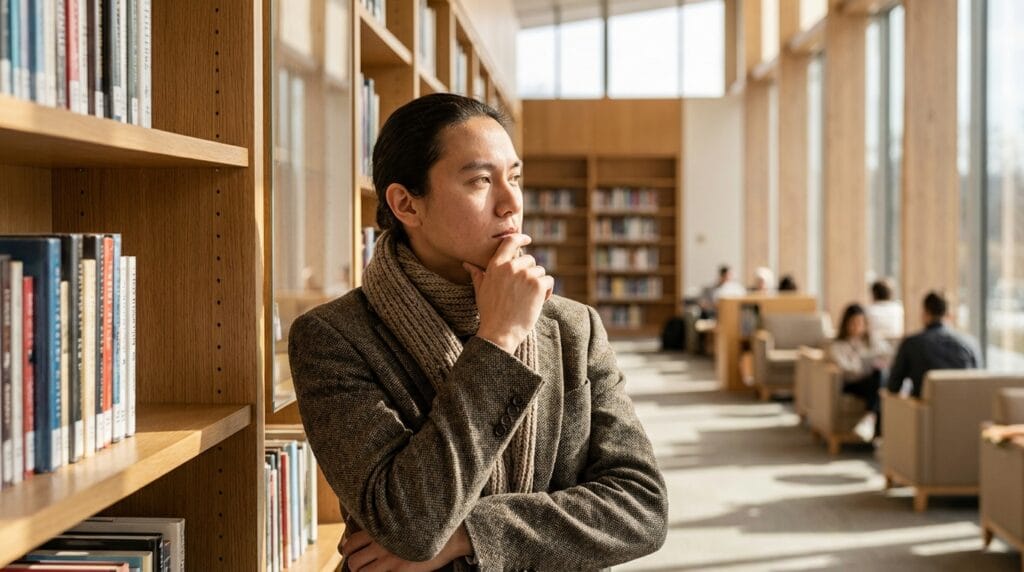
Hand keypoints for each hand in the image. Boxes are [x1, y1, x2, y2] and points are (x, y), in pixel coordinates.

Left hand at [341, 525, 472, 571]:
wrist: (451, 536)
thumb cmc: (429, 525)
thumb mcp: (405, 520)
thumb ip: (389, 525)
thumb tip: (373, 532)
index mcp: (382, 528)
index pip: (351, 541)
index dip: (346, 550)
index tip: (348, 552)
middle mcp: (382, 544)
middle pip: (354, 560)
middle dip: (353, 565)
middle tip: (359, 565)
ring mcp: (390, 560)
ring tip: (369, 570)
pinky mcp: (400, 571)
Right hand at [463, 234, 553, 353]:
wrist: (500, 332)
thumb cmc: (489, 312)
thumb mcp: (480, 290)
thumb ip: (477, 274)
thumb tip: (466, 264)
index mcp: (496, 265)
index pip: (510, 242)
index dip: (520, 238)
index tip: (527, 239)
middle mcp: (511, 267)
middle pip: (529, 259)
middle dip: (530, 273)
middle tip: (523, 291)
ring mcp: (525, 275)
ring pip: (540, 271)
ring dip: (539, 283)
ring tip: (529, 299)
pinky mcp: (538, 285)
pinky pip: (549, 281)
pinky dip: (547, 291)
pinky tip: (538, 302)